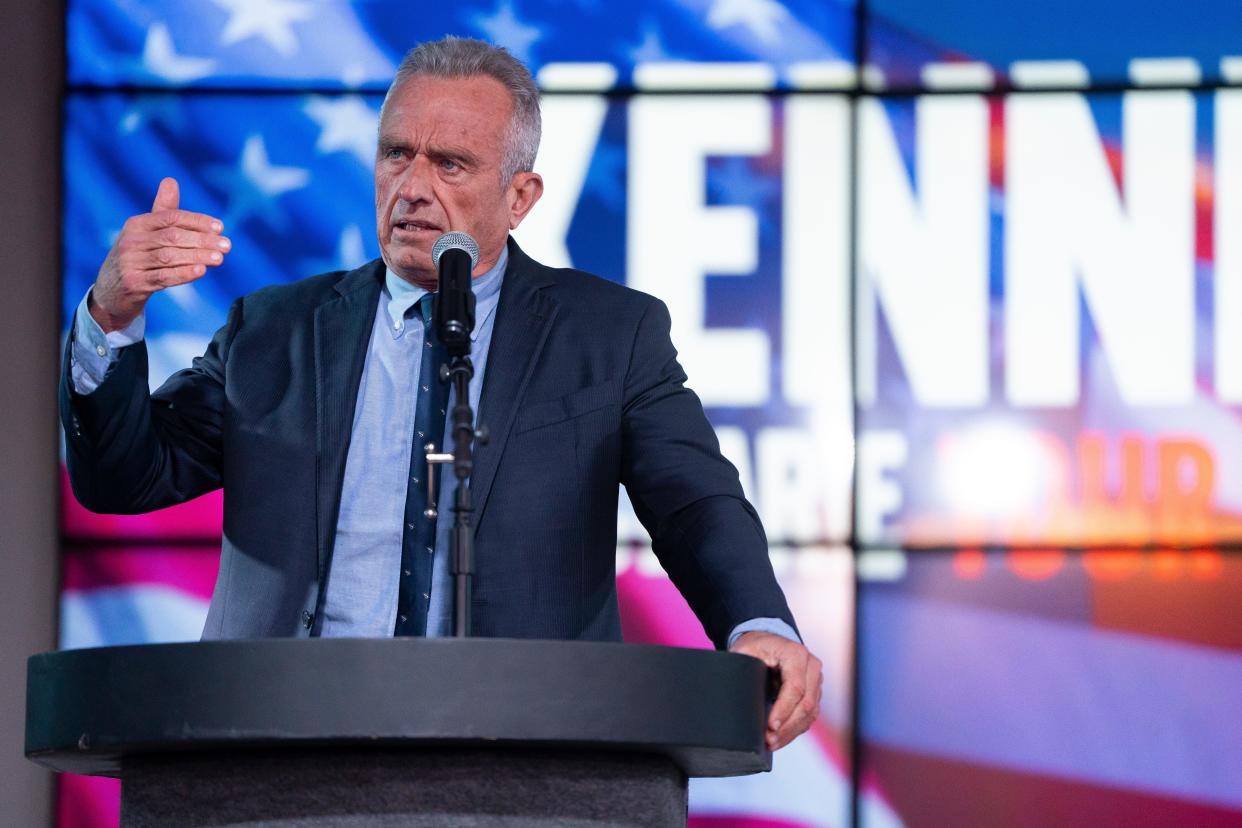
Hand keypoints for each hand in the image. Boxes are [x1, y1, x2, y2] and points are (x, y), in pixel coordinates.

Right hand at [89, 178, 230, 331]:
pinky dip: (183, 273)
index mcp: (137, 224)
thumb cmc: (137, 257)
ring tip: (219, 258)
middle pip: (173, 237)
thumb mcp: (146, 233)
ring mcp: (131, 262)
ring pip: (169, 257)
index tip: (220, 227)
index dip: (197, 221)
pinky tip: (201, 271)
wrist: (112, 291)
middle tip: (227, 245)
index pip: (171, 218)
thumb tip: (171, 180)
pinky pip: (163, 277)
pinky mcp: (134, 283)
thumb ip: (163, 210)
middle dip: (202, 240)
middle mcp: (132, 241)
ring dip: (197, 257)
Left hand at [730, 630, 822, 750]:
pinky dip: (795, 729)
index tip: (770, 726)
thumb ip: (742, 668)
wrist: (769, 641)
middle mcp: (812, 667)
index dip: (784, 709)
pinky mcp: (815, 693)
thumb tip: (735, 693)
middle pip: (806, 703)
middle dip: (787, 726)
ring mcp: (816, 680)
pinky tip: (781, 738)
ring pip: (810, 713)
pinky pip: (810, 715)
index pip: (795, 687)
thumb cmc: (755, 647)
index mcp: (796, 654)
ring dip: (791, 731)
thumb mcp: (746, 651)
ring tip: (772, 743)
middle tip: (769, 740)